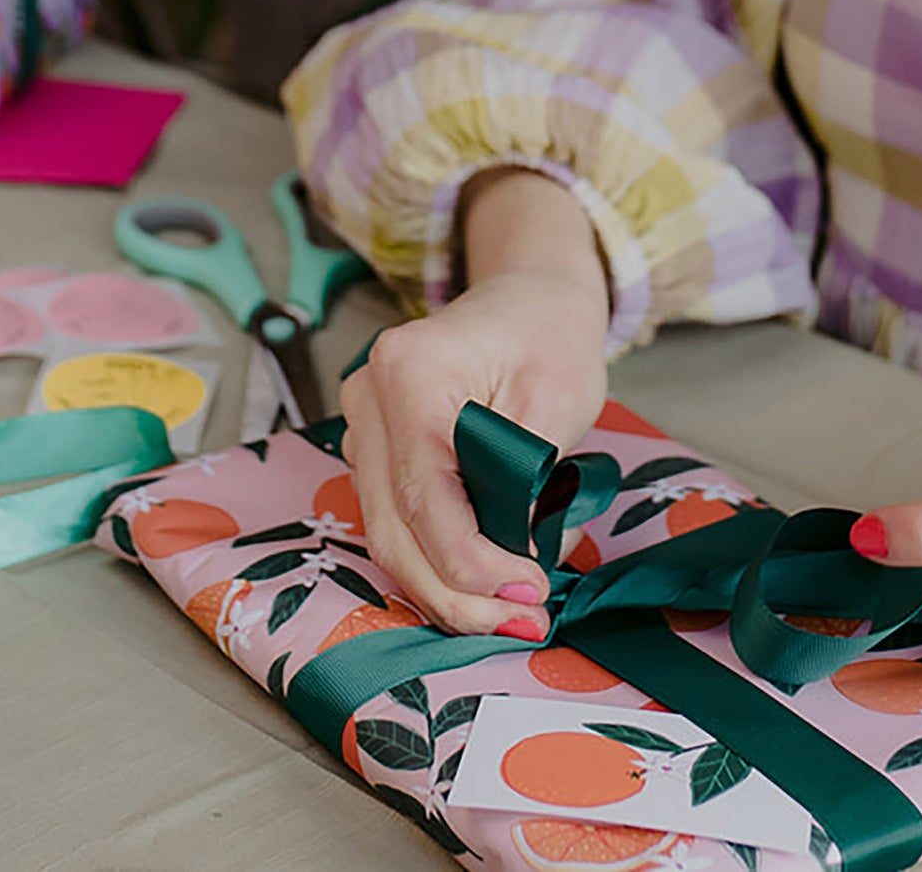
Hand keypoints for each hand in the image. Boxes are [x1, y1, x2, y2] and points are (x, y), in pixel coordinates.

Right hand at [342, 258, 607, 636]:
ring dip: (443, 587)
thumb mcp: (558, 402)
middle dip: (456, 592)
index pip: (428, 496)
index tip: (529, 593)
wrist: (529, 298)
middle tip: (522, 622)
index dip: (473, 563)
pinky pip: (395, 517)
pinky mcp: (377, 446)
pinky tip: (481, 587)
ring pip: (387, 531)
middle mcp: (367, 397)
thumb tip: (510, 561)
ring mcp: (363, 423)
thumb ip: (525, 481)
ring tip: (508, 615)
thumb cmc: (549, 336)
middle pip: (395, 526)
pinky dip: (433, 559)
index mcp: (409, 372)